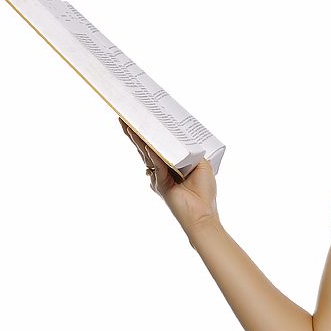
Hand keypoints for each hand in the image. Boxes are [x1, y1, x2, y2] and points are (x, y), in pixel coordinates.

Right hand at [118, 116, 219, 235]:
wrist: (203, 214)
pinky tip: (148, 147)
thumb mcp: (203, 165)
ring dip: (138, 140)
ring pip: (147, 155)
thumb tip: (182, 140)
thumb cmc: (204, 192)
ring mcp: (159, 177)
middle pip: (146, 148)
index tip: (144, 117)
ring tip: (129, 127)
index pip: (159, 145)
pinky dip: (153, 157)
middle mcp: (162, 169)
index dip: (152, 133)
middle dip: (135, 133)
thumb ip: (191, 152)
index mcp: (172, 163)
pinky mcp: (161, 185)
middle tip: (125, 118)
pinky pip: (157, 167)